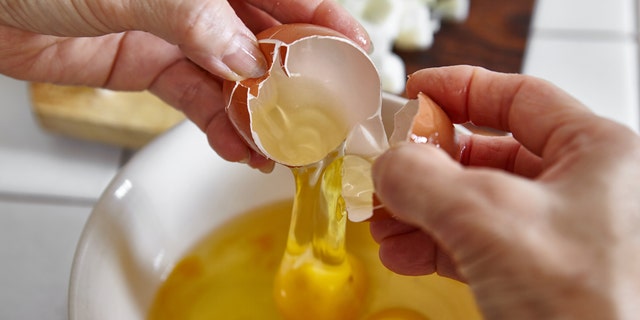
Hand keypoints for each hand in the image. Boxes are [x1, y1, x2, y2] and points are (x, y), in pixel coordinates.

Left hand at [0, 0, 369, 171]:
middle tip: (325, 112)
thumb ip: (195, 20)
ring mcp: (174, 30)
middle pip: (263, 35)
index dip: (321, 18)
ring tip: (287, 145)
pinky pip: (195, 97)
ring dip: (261, 111)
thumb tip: (247, 59)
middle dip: (297, 76)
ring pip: (233, 75)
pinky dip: (218, 124)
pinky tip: (241, 146)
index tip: (354, 49)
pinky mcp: (149, 63)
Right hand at [370, 66, 639, 318]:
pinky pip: (478, 243)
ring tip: (382, 220)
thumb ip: (424, 180)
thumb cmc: (587, 303)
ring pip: (477, 202)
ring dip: (422, 209)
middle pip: (488, 153)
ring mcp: (559, 233)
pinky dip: (436, 243)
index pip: (517, 98)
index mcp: (595, 153)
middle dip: (427, 165)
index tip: (412, 94)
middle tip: (384, 168)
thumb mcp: (489, 221)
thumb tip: (386, 162)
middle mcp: (580, 188)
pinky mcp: (539, 272)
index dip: (458, 89)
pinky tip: (403, 252)